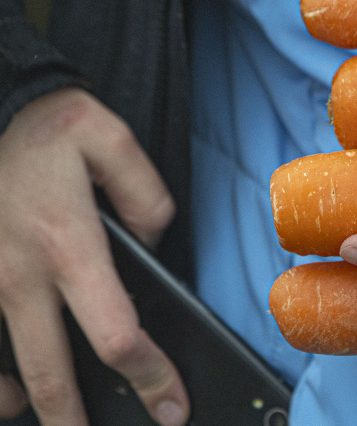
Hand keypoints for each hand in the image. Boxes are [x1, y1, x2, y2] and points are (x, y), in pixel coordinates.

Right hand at [0, 88, 189, 425]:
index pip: (114, 333)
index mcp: (67, 245)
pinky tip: (11, 388)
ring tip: (59, 417)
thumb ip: (146, 195)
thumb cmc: (47, 128)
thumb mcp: (110, 139)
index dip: (148, 376)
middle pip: (53, 373)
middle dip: (82, 419)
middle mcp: (19, 275)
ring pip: (1, 371)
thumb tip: (154, 245)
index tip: (171, 404)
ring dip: (31, 403)